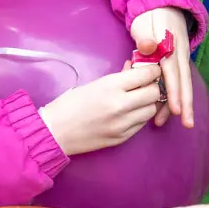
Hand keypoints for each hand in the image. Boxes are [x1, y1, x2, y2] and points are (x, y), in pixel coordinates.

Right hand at [39, 65, 164, 155]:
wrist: (55, 132)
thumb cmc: (69, 104)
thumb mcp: (94, 84)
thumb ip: (118, 77)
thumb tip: (134, 69)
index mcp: (111, 87)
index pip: (147, 75)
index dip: (152, 71)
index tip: (151, 71)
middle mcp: (121, 105)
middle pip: (154, 93)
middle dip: (152, 87)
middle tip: (144, 85)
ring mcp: (123, 124)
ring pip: (151, 110)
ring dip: (147, 103)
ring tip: (137, 100)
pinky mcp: (122, 138)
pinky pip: (141, 124)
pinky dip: (139, 117)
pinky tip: (129, 113)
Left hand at [129, 7, 194, 128]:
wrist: (162, 4)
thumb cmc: (150, 16)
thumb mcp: (145, 23)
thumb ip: (146, 37)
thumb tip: (149, 47)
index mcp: (170, 46)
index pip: (172, 72)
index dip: (173, 91)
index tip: (174, 109)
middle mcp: (179, 54)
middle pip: (184, 82)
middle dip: (185, 104)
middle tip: (187, 124)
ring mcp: (180, 58)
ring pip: (183, 84)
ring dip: (180, 103)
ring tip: (176, 122)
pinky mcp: (178, 61)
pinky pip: (179, 81)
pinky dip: (175, 95)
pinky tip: (170, 109)